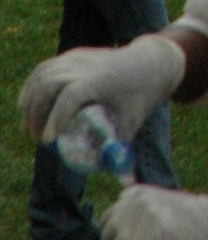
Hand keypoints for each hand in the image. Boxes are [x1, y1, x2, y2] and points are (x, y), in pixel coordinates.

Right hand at [21, 32, 184, 149]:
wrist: (150, 63)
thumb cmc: (141, 97)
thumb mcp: (133, 122)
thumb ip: (122, 149)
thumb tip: (123, 183)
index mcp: (101, 79)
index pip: (71, 94)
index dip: (56, 117)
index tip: (48, 141)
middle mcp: (86, 64)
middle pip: (49, 84)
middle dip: (38, 113)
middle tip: (40, 139)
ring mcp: (78, 57)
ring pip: (42, 74)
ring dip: (30, 101)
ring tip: (30, 128)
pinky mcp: (73, 56)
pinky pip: (44, 68)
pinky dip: (31, 86)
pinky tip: (26, 105)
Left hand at [101, 186, 207, 239]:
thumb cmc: (201, 219)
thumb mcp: (170, 205)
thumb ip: (151, 210)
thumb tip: (134, 232)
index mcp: (140, 192)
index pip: (109, 215)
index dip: (108, 235)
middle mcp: (136, 201)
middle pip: (108, 233)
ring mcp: (141, 219)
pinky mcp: (147, 239)